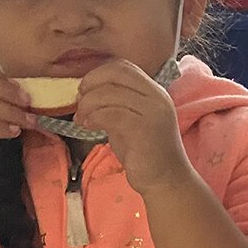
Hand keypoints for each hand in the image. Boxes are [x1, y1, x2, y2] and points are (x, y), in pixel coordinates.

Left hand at [75, 60, 193, 196]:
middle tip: (80, 101)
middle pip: (116, 73)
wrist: (166, 181)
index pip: (123, 66)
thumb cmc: (145, 153)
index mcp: (155, 92)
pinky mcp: (144, 129)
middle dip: (91, 83)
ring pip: (109, 94)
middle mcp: (157, 97)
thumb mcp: (131, 119)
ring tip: (82, 119)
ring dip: (88, 104)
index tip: (86, 90)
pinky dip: (93, 117)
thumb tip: (87, 90)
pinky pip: (110, 113)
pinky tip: (88, 127)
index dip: (98, 73)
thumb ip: (117, 102)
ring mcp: (153, 112)